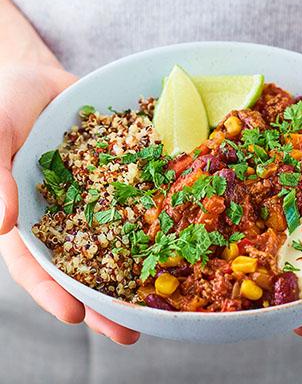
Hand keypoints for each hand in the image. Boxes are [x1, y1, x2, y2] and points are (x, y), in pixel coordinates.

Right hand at [0, 64, 139, 344]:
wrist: (38, 77)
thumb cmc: (4, 103)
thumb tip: (1, 225)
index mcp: (24, 216)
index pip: (34, 264)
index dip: (52, 292)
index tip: (76, 315)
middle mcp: (60, 216)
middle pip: (80, 266)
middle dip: (101, 301)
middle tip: (129, 332)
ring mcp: (89, 200)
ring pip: (111, 242)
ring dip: (133, 271)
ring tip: (160, 304)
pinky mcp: (115, 178)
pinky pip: (133, 200)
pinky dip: (151, 220)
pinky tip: (177, 236)